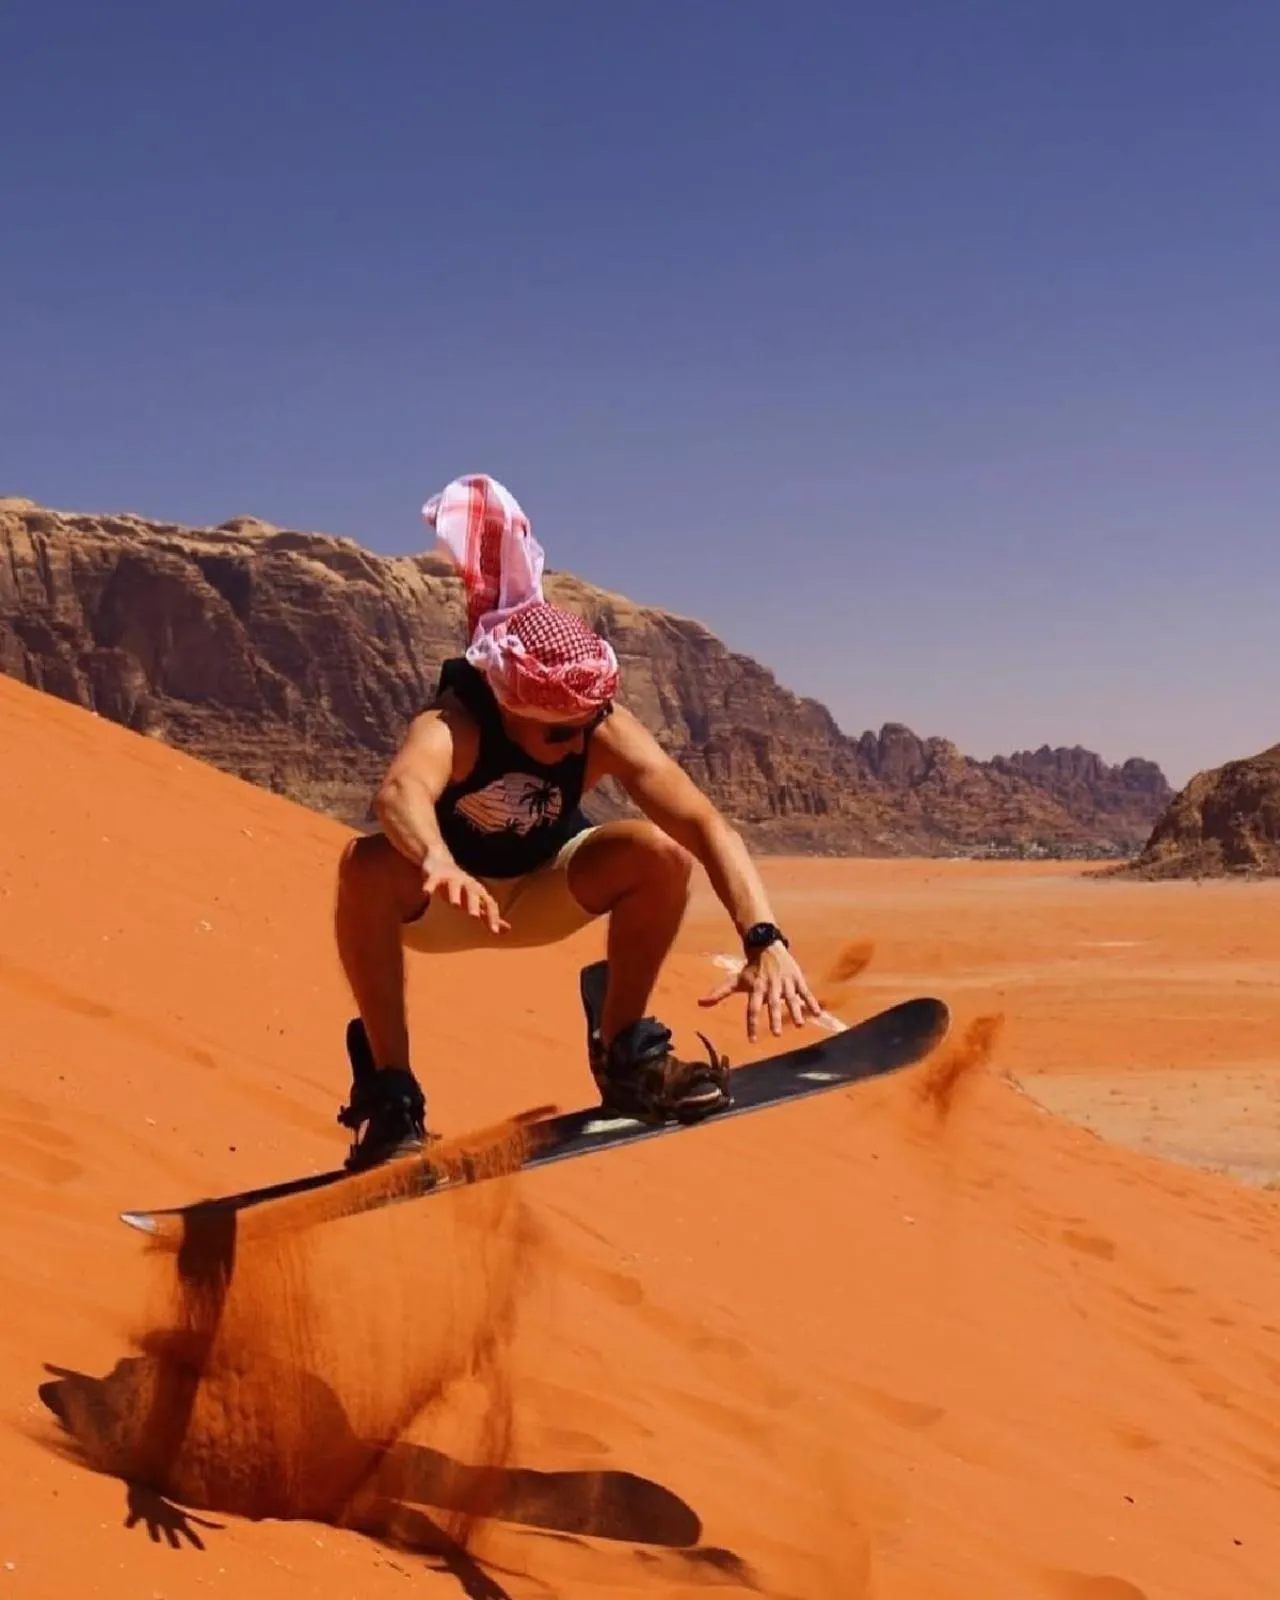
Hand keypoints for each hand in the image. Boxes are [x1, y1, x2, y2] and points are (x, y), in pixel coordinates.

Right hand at [421, 854, 509, 934]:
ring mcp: (451, 878)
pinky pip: (432, 879)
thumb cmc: (462, 887)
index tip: (495, 932)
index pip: (489, 904)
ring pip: (454, 885)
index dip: (492, 916)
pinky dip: (430, 885)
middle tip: (475, 917)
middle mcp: (466, 884)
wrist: (440, 860)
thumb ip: (489, 915)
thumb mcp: (476, 901)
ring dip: (455, 894)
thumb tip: (508, 930)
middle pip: (473, 894)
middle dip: (474, 905)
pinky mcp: (435, 874)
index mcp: (478, 892)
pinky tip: (426, 892)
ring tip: (455, 905)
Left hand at [699, 941, 820, 1042]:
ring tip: (799, 1024)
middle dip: (774, 1018)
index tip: (752, 1040)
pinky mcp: (797, 978)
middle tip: (776, 1034)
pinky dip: (811, 1001)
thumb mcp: (736, 979)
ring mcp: (785, 982)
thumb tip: (700, 1002)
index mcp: (756, 988)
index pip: (752, 1008)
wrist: (766, 945)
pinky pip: (805, 992)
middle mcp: (771, 985)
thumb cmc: (751, 968)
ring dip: (795, 1011)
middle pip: (772, 1004)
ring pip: (791, 998)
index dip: (752, 1024)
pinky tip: (817, 1013)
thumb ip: (720, 992)